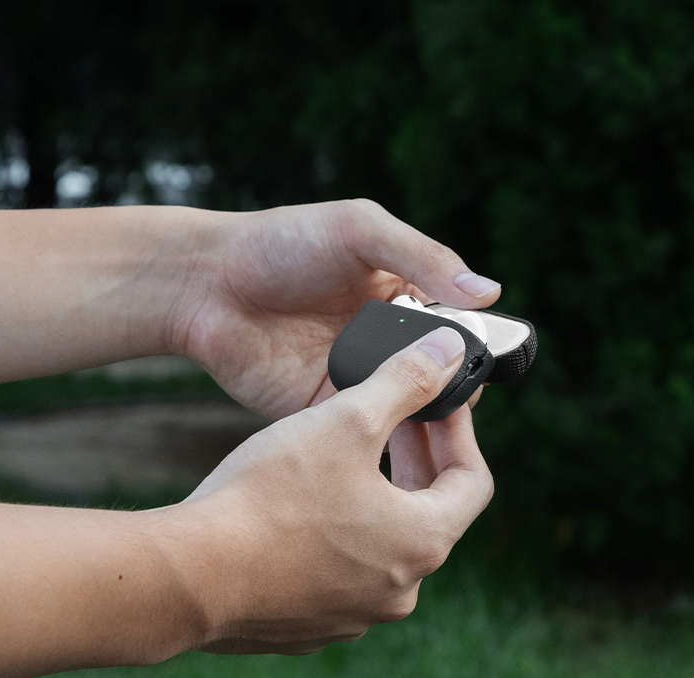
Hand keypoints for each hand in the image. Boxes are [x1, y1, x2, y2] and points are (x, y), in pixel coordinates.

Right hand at [154, 327, 493, 653]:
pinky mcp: (309, 625)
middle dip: (414, 457)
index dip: (459, 431)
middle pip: (428, 511)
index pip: (472, 480)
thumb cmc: (272, 495)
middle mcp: (399, 590)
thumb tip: (447, 351)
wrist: (188, 574)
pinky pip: (339, 569)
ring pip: (382, 541)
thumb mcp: (347, 421)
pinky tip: (303, 501)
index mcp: (422, 542)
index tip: (437, 400)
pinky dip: (336, 531)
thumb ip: (405, 381)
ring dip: (375, 493)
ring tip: (346, 451)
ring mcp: (354, 614)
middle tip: (394, 416)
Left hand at [170, 199, 500, 417]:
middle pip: (435, 372)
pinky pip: (361, 426)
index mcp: (401, 294)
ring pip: (404, 405)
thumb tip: (489, 293)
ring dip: (420, 412)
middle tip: (456, 393)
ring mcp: (353, 376)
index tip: (481, 360)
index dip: (471, 344)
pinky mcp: (321, 408)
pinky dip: (379, 430)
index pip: (455, 326)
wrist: (205, 283)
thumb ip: (424, 257)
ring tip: (428, 415)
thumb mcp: (360, 231)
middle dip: (450, 384)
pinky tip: (388, 429)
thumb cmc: (282, 243)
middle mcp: (382, 339)